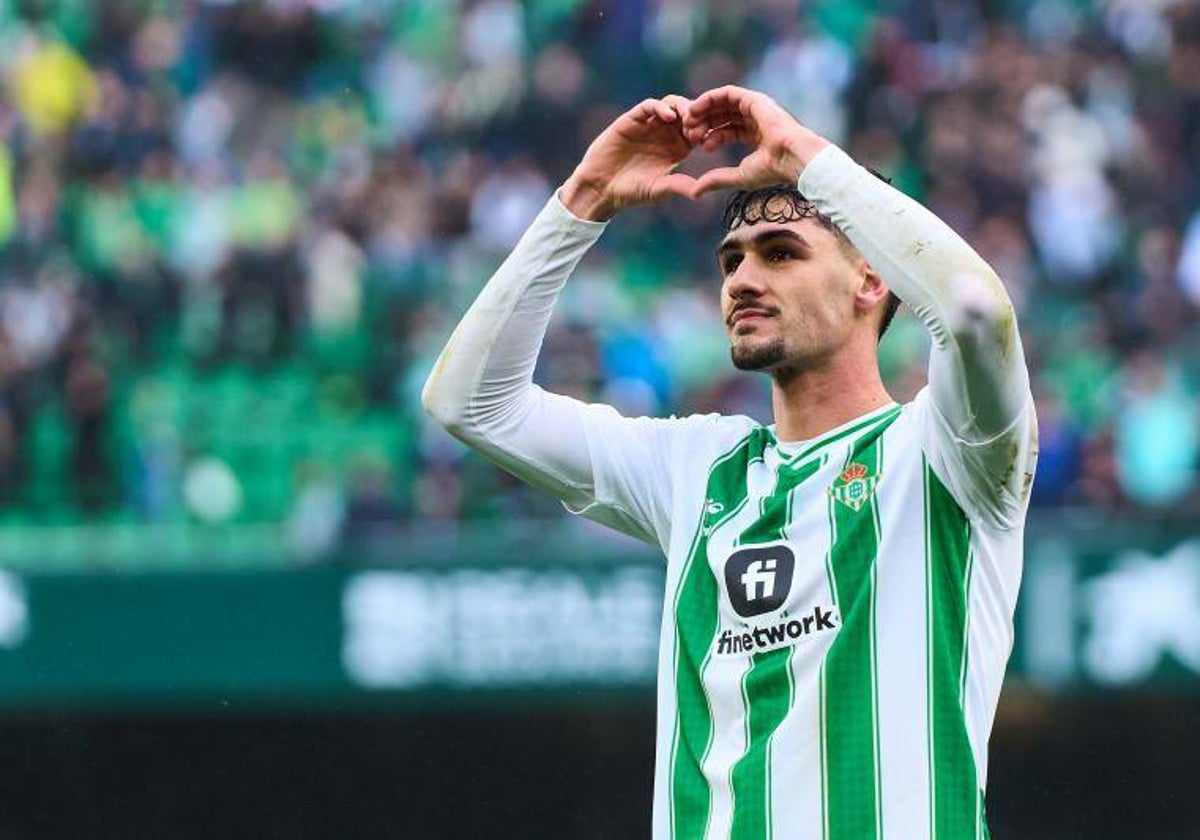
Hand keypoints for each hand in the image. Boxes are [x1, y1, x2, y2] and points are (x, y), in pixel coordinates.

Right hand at [560, 95, 696, 220]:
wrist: (601, 188)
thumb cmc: (631, 192)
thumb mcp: (659, 189)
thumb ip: (679, 185)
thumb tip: (702, 190)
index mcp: (678, 148)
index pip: (699, 131)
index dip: (706, 132)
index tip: (708, 141)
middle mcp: (666, 134)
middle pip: (689, 113)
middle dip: (697, 117)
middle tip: (699, 126)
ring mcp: (649, 125)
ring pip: (672, 104)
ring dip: (683, 107)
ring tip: (687, 120)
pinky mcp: (633, 119)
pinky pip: (650, 106)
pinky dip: (661, 107)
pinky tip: (669, 117)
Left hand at [681, 86, 830, 195]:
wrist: (792, 157)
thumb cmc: (772, 170)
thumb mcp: (739, 176)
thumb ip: (716, 180)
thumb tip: (694, 193)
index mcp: (757, 136)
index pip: (728, 132)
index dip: (710, 137)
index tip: (695, 145)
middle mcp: (757, 119)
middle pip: (724, 117)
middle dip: (704, 123)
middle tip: (688, 133)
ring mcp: (757, 107)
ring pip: (723, 104)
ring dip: (704, 110)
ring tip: (688, 120)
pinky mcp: (754, 99)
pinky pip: (727, 93)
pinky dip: (709, 98)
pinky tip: (696, 108)